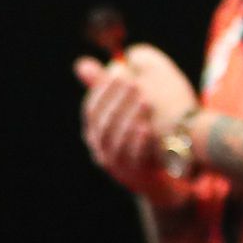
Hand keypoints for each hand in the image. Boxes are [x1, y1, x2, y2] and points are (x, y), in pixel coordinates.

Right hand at [74, 44, 198, 202]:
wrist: (161, 178)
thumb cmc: (138, 139)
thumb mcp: (122, 113)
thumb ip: (105, 90)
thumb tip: (82, 64)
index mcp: (95, 134)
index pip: (91, 110)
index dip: (102, 91)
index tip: (119, 71)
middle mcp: (101, 150)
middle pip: (103, 123)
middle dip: (118, 100)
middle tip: (134, 81)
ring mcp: (117, 165)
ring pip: (116, 140)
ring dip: (129, 118)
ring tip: (145, 100)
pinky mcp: (135, 176)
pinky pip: (134, 158)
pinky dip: (139, 141)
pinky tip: (148, 126)